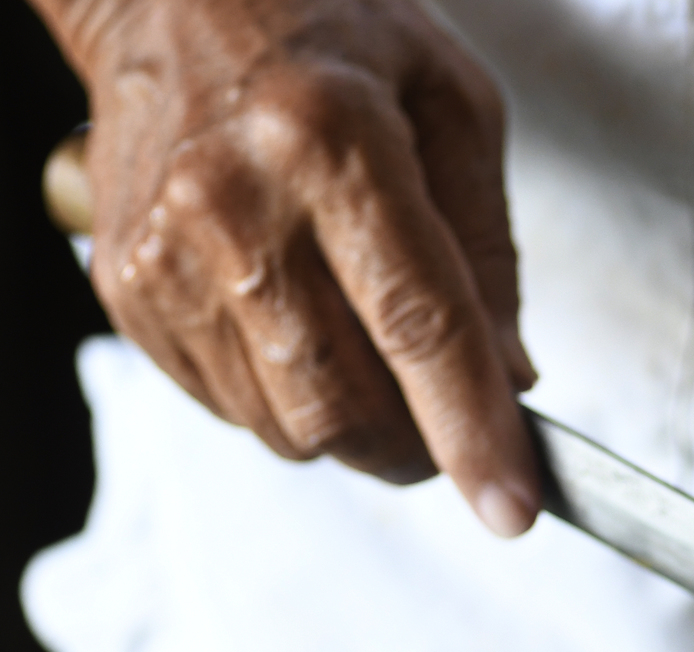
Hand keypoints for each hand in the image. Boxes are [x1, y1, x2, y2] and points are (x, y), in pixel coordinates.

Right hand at [32, 0, 538, 534]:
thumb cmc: (329, 34)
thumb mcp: (454, 106)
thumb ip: (490, 253)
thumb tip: (512, 382)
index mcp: (330, 141)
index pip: (420, 326)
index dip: (473, 433)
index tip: (513, 510)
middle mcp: (235, 203)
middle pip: (347, 405)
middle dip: (417, 446)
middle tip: (448, 424)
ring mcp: (166, 253)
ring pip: (288, 427)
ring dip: (353, 424)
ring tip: (365, 341)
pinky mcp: (128, 288)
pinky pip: (229, 406)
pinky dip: (286, 397)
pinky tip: (297, 319)